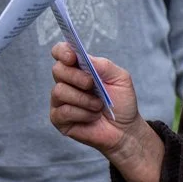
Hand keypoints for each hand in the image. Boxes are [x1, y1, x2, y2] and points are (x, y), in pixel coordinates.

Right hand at [49, 42, 143, 156]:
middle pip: (57, 70)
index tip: (72, 57)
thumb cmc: (121, 102)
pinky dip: (82, 114)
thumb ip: (103, 65)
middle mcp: (66, 82)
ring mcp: (60, 100)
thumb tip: (84, 57)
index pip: (60, 52)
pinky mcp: (58, 119)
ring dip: (83, 99)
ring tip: (98, 106)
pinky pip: (63, 111)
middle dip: (76, 77)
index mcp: (78, 68)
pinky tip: (92, 117)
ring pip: (59, 91)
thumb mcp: (120, 78)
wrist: (125, 130)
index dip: (62, 51)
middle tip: (92, 84)